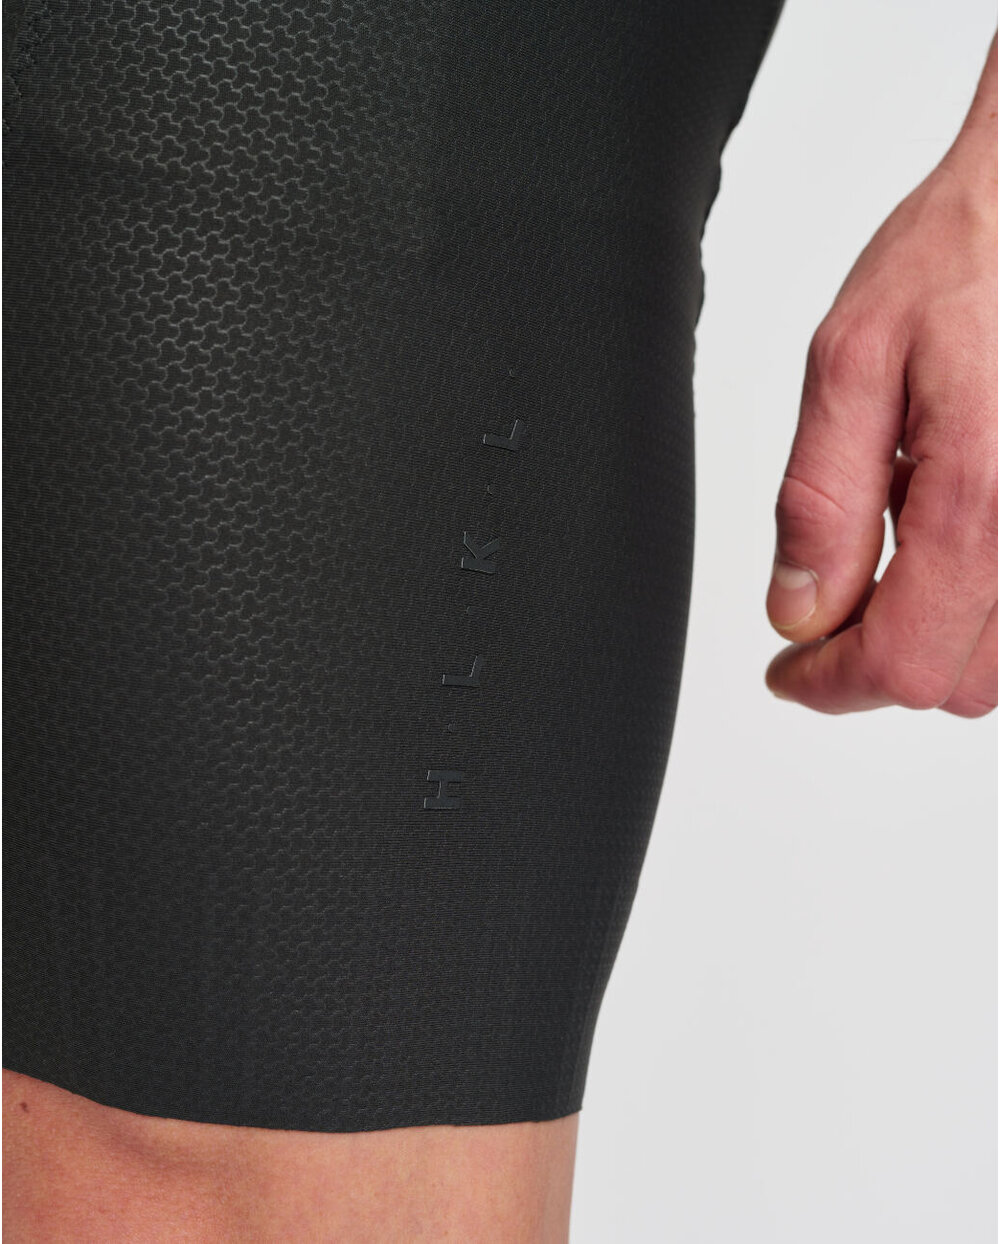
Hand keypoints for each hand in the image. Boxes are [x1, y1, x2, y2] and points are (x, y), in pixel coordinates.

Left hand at [764, 37, 997, 715]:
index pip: (901, 663)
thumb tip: (800, 612)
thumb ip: (822, 502)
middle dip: (875, 663)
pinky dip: (980, 605)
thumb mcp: (850, 362)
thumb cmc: (967, 260)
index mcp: (981, 494)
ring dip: (932, 636)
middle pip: (956, 682)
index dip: (828, 685)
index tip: (788, 671)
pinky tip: (953, 536)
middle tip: (825, 610)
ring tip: (895, 546)